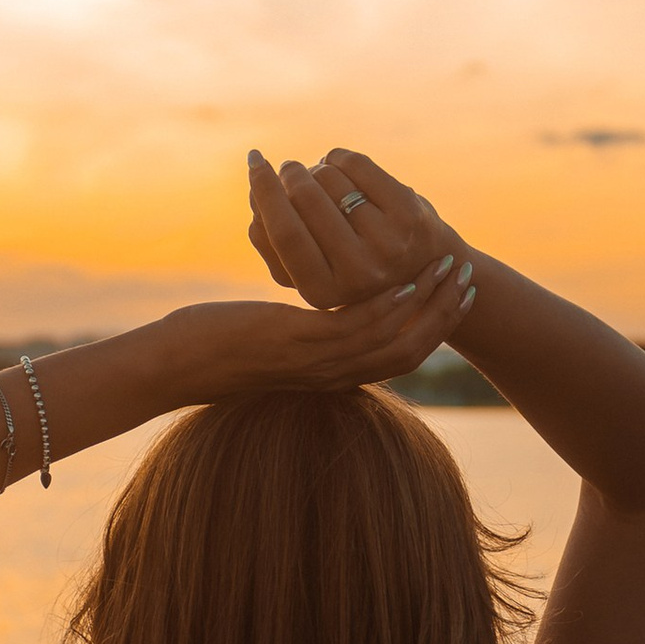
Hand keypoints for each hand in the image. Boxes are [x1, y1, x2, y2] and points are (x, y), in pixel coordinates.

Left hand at [158, 253, 473, 400]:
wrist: (175, 365)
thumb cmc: (216, 347)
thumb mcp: (273, 338)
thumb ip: (303, 331)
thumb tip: (316, 314)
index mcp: (333, 374)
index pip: (402, 356)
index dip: (435, 327)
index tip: (457, 295)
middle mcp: (334, 375)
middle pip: (411, 349)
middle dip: (445, 313)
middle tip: (469, 277)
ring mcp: (319, 362)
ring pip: (393, 335)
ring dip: (426, 301)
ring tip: (447, 267)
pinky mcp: (298, 344)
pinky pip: (357, 326)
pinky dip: (386, 305)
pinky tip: (402, 280)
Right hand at [246, 146, 466, 313]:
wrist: (422, 268)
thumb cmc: (350, 266)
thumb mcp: (310, 269)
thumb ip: (274, 244)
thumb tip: (256, 201)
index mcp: (322, 293)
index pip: (283, 233)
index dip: (263, 191)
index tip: (254, 162)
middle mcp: (357, 273)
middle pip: (304, 200)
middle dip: (290, 173)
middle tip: (288, 168)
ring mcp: (387, 243)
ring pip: (330, 178)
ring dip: (318, 169)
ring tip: (321, 177)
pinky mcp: (408, 214)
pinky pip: (357, 165)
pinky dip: (340, 157)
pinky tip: (339, 163)